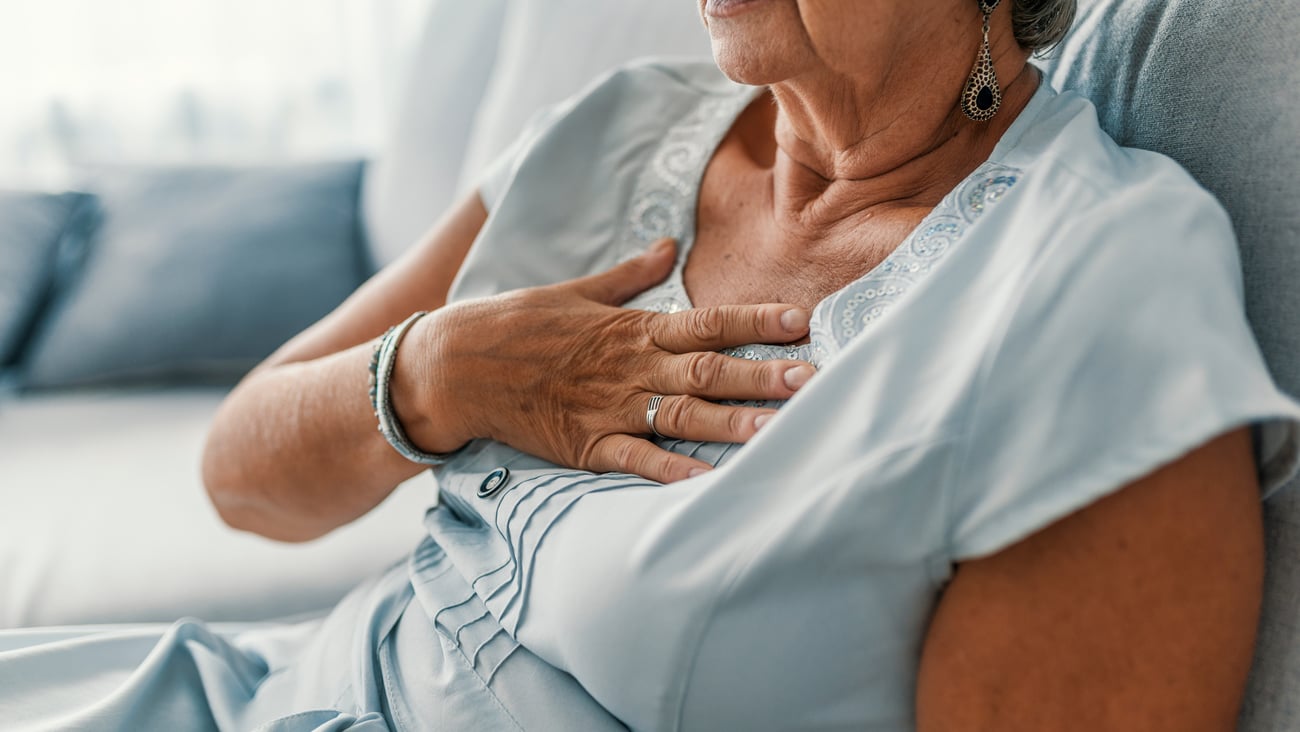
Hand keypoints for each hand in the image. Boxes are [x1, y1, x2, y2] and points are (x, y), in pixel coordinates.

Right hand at [391, 238, 815, 482]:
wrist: (457, 364)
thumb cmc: (518, 324)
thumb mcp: (577, 291)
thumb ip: (629, 275)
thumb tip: (667, 245)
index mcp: (633, 328)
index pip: (708, 322)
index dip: (757, 321)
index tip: (802, 321)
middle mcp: (630, 368)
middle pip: (708, 372)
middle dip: (763, 375)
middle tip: (814, 380)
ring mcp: (610, 408)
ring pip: (682, 418)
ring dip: (732, 424)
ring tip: (778, 430)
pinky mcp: (586, 445)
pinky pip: (635, 461)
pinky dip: (671, 472)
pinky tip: (708, 483)